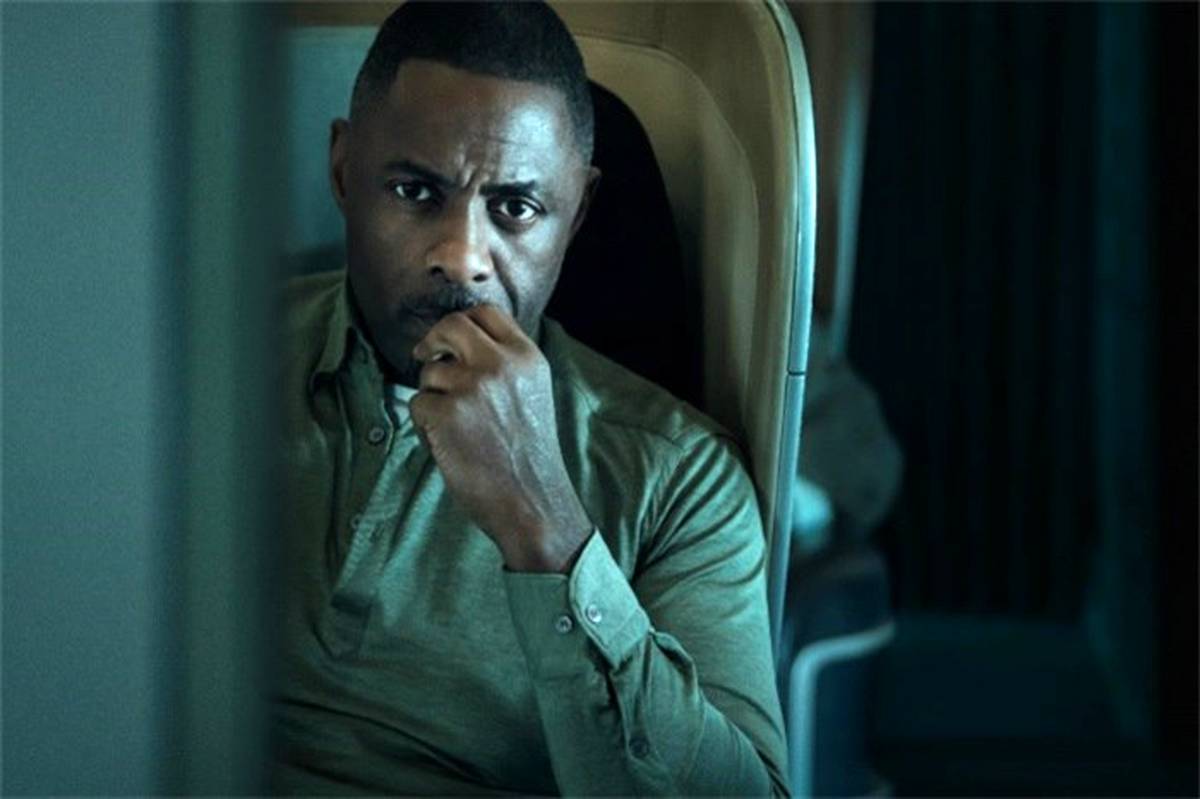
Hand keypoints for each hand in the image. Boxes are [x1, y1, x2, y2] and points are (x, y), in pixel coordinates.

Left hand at [409, 305, 592, 572]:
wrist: (532, 501)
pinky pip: (418, 403)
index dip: (464, 323)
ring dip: (432, 395)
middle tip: (425, 356)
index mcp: (527, 358)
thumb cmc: (528, 454)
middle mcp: (501, 365)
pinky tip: (449, 444)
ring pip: (430, 372)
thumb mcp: (534, 393)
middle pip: (451, 326)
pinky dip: (425, 424)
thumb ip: (506, 364)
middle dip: (433, 341)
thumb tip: (458, 341)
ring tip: (456, 426)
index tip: (450, 340)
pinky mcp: (446, 413)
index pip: (487, 314)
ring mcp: (473, 387)